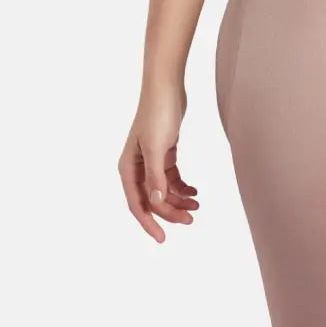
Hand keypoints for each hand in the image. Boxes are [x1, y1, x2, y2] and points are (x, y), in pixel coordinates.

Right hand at [118, 81, 198, 241]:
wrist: (166, 88)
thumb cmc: (158, 115)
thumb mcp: (157, 148)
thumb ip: (155, 177)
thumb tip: (155, 204)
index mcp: (128, 168)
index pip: (137, 204)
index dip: (149, 223)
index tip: (163, 238)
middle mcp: (136, 166)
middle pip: (152, 199)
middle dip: (170, 211)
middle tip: (191, 219)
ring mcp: (150, 160)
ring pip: (163, 189)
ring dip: (178, 199)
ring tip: (197, 205)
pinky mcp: (163, 152)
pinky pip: (170, 177)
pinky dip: (181, 186)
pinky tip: (194, 191)